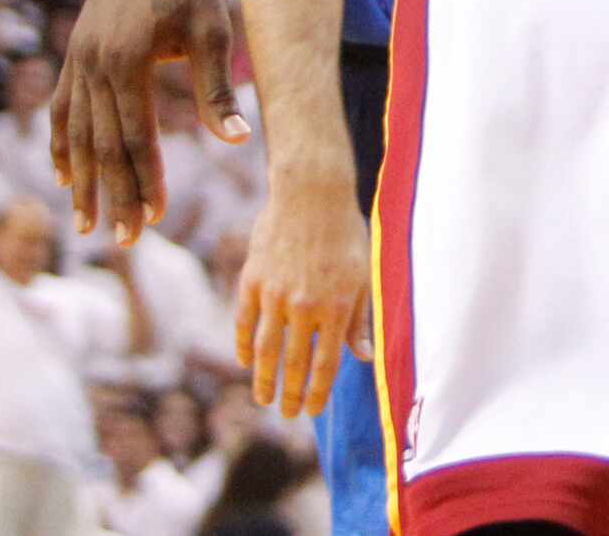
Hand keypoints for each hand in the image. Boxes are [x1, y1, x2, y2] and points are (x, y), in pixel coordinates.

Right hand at [51, 0, 248, 241]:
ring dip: (83, 180)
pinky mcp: (77, 54)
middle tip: (125, 239)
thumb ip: (217, 88)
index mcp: (127, 62)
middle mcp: (93, 65)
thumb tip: (238, 140)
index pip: (134, 138)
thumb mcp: (214, 30)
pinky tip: (66, 173)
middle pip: (102, 145)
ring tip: (87, 222)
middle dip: (114, 195)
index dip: (144, 182)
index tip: (154, 219)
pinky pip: (62, 108)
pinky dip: (63, 143)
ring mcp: (78, 59)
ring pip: (76, 133)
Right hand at [235, 172, 373, 418]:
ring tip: (263, 400)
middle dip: (289, 394)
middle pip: (293, 363)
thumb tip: (362, 358)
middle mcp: (303, 306)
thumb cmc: (345, 233)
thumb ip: (359, 319)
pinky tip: (247, 362)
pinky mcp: (252, 281)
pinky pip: (245, 322)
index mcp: (336, 306)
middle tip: (286, 414)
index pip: (324, 363)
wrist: (311, 193)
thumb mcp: (364, 275)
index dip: (317, 391)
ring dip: (264, 379)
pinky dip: (245, 345)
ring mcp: (274, 295)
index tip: (311, 411)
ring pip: (266, 349)